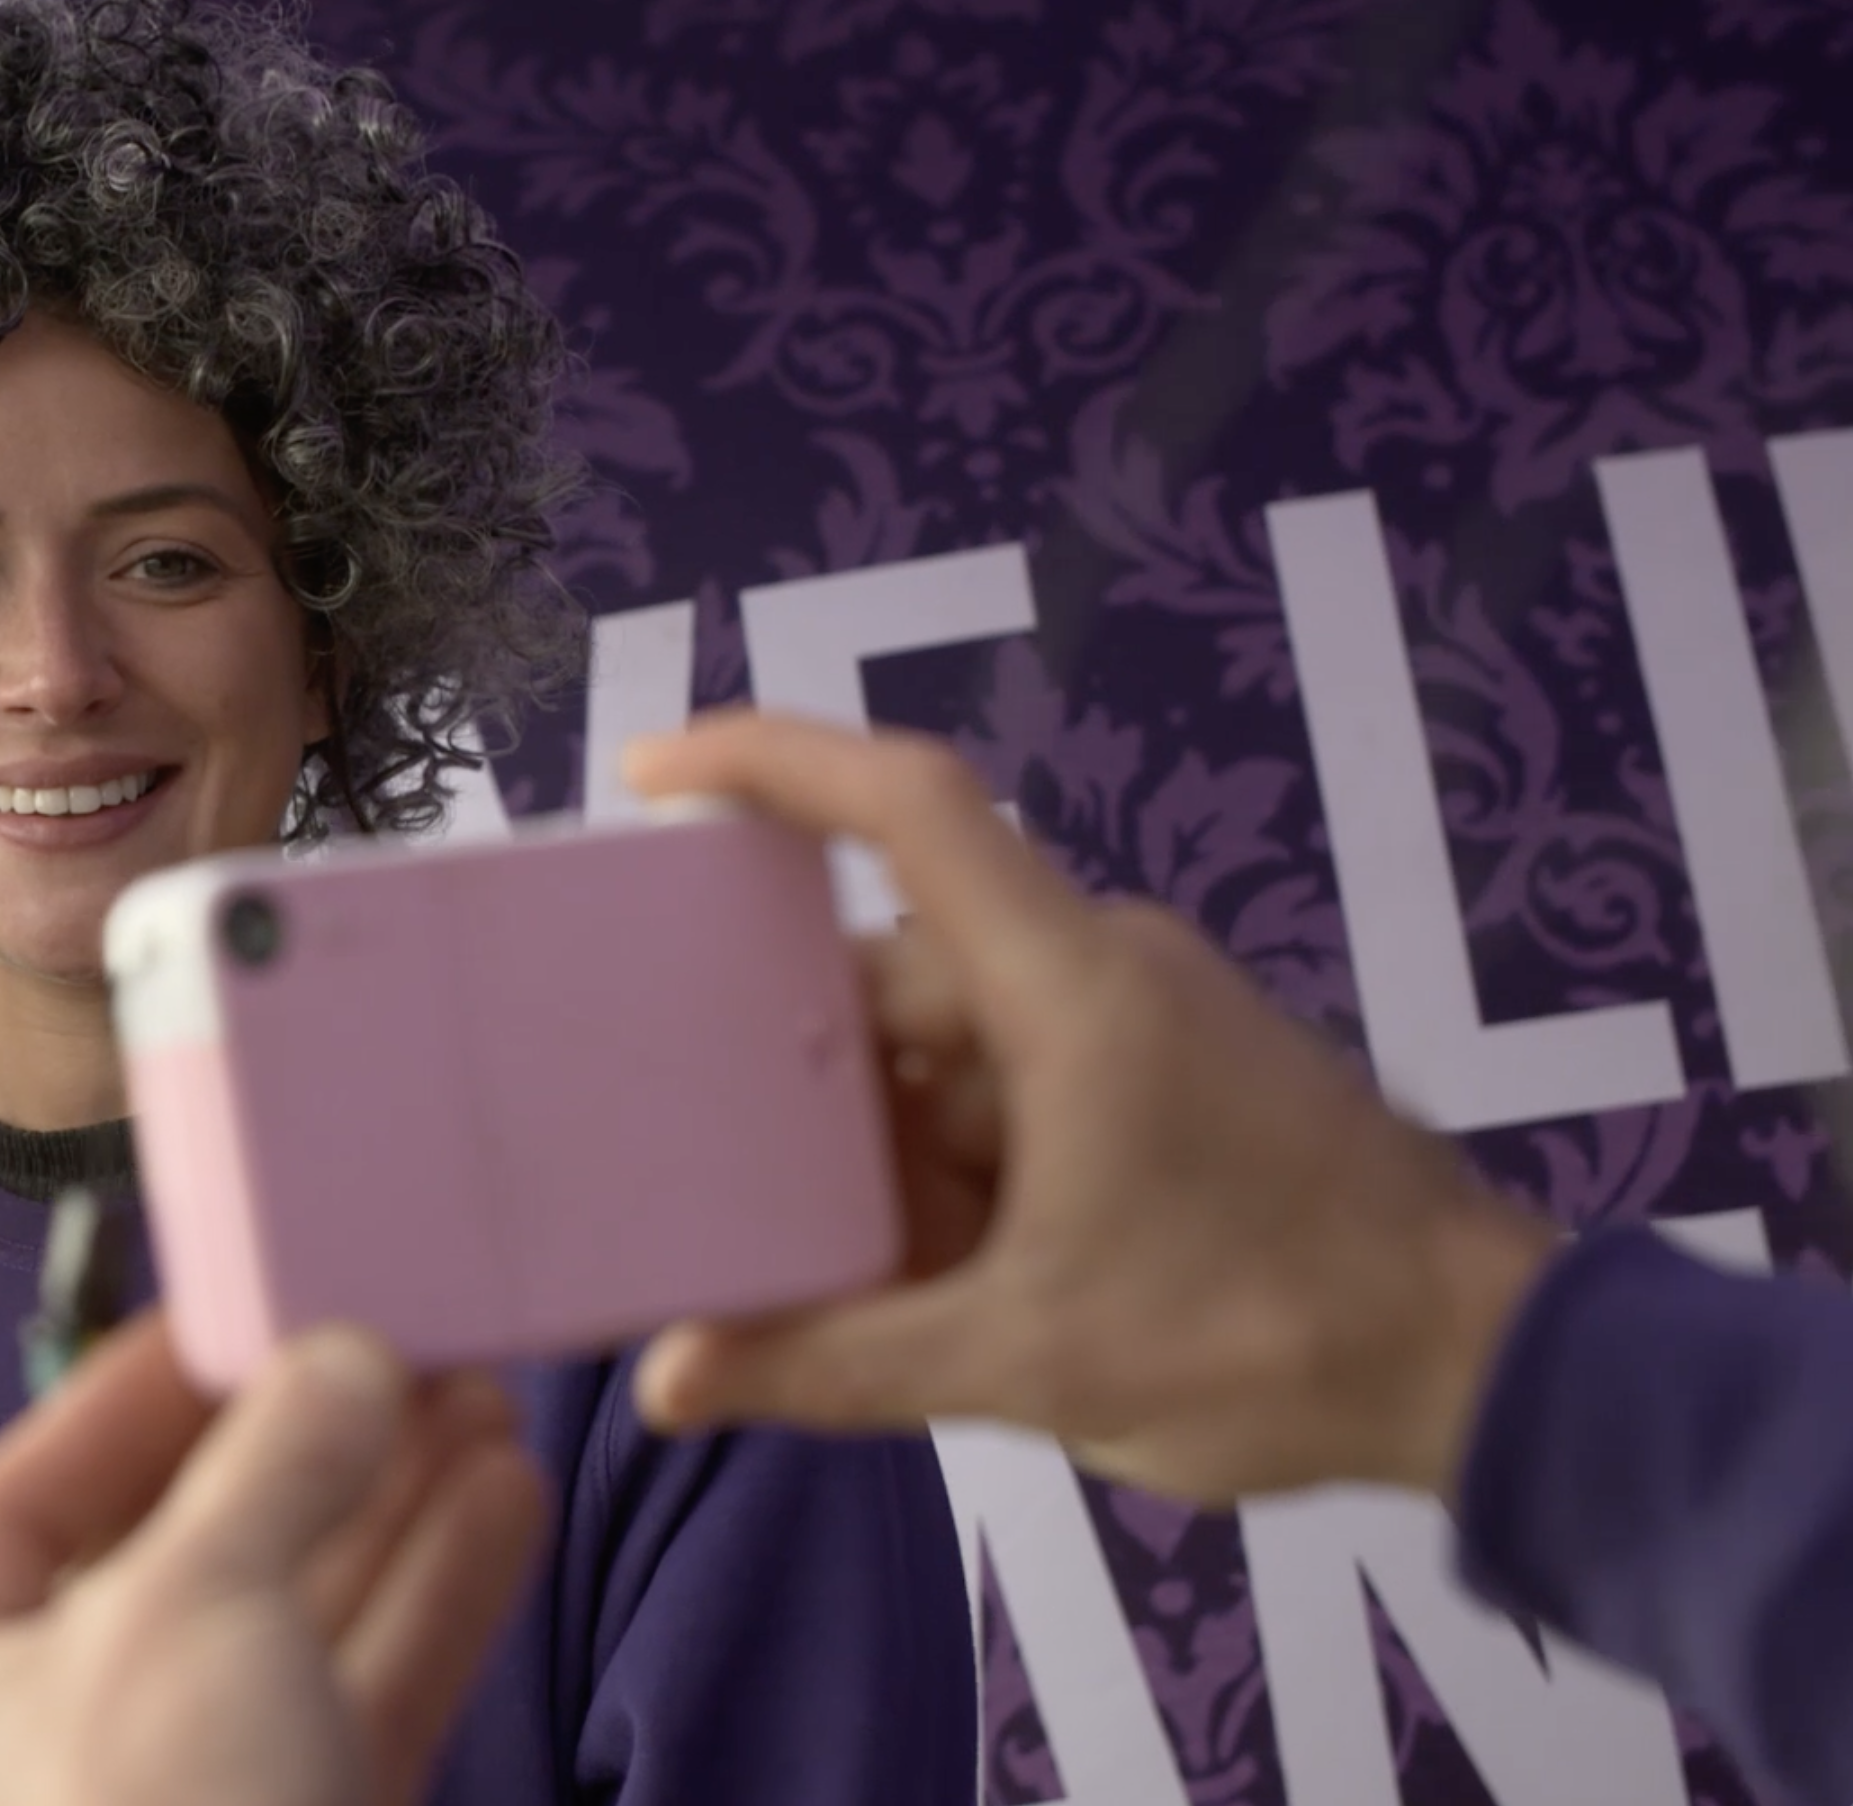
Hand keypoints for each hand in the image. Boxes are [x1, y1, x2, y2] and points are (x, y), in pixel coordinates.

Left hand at [0, 1317, 548, 1805]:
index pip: (24, 1501)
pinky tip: (505, 1506)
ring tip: (489, 1394)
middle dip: (305, 1444)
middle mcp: (58, 1757)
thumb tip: (342, 1357)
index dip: (132, 1396)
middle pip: (188, 1555)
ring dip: (395, 1507)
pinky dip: (436, 1603)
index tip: (248, 1304)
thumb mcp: (187, 1614)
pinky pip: (370, 1702)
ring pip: (299, 1629)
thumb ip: (269, 1469)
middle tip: (411, 1338)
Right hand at [623, 711, 1558, 1506]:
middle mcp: (1103, 969)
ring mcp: (1149, 1023)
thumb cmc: (1266, 1332)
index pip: (905, 805)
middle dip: (792, 1056)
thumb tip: (665, 1381)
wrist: (1488, 1368)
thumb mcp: (1029, 1360)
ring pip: (954, 1040)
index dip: (770, 760)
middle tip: (679, 1132)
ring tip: (783, 1235)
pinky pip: (1018, 1084)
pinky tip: (905, 1265)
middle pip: (899, 962)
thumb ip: (837, 1362)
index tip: (652, 769)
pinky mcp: (1178, 1081)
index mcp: (1067, 984)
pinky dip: (949, 1157)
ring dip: (874, 1134)